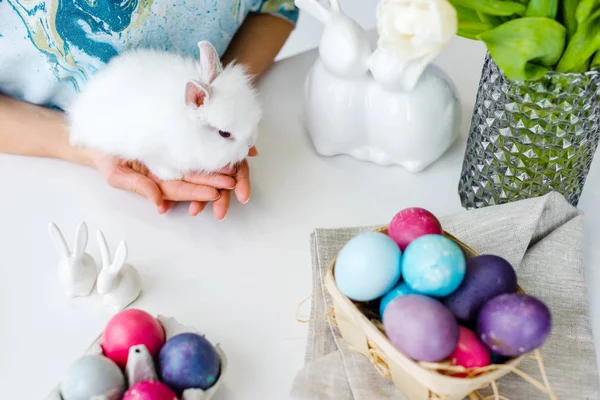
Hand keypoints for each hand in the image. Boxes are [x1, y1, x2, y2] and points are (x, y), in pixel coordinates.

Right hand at [88, 146, 257, 218]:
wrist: (100, 134)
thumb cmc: (106, 156)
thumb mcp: (116, 174)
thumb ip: (138, 187)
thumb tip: (159, 203)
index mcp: (156, 182)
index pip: (180, 189)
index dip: (197, 191)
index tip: (214, 193)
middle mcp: (169, 170)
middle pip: (194, 178)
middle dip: (214, 181)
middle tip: (232, 181)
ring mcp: (173, 156)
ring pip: (198, 164)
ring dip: (216, 167)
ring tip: (234, 168)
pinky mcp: (176, 140)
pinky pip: (196, 147)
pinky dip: (211, 149)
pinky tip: (225, 149)